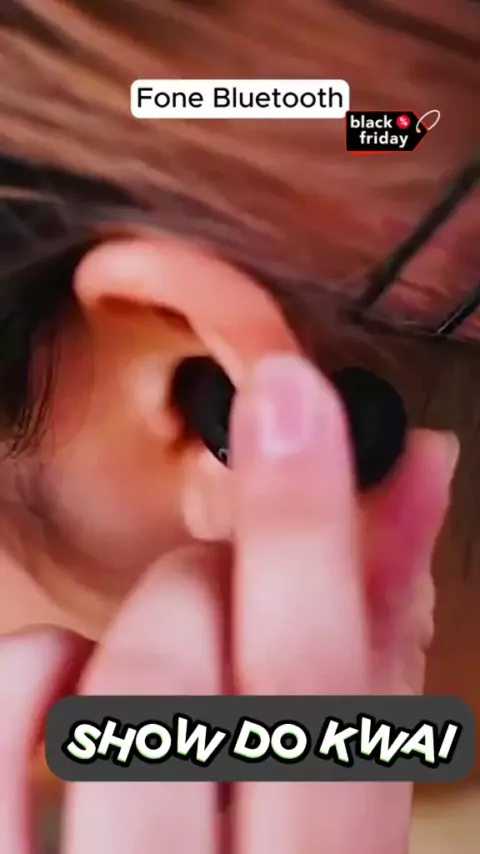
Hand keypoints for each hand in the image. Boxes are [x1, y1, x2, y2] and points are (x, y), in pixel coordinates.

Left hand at [0, 355, 457, 853]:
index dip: (308, 526)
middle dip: (210, 581)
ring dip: (143, 619)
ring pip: (84, 685)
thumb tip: (418, 479)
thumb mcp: (349, 788)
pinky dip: (35, 668)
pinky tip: (70, 689)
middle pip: (177, 667)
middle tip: (227, 587)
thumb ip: (381, 639)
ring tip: (168, 662)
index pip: (316, 689)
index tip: (292, 396)